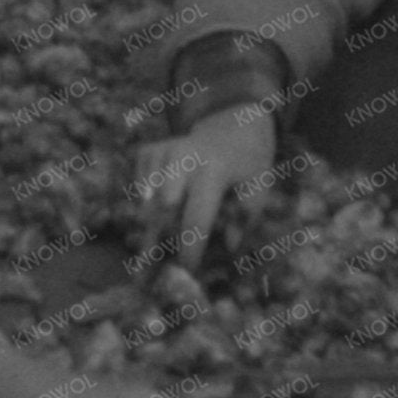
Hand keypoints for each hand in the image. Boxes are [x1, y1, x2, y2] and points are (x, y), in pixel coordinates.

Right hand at [130, 105, 274, 269]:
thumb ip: (244, 220)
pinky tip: (160, 207)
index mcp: (213, 171)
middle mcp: (183, 158)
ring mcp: (161, 151)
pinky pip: (139, 188)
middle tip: (151, 271)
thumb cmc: (248, 166)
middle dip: (158, 242)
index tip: (187, 271)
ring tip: (150, 253)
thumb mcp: (258, 190)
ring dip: (150, 228)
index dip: (190, 248)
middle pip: (162, 213)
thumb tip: (228, 248)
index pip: (196, 218)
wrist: (233, 126)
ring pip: (146, 203)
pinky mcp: (148, 149)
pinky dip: (145, 204)